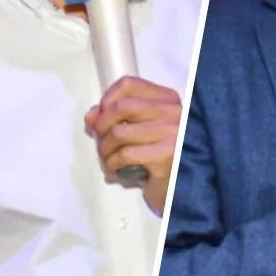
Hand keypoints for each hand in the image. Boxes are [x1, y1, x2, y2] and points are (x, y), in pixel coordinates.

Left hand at [84, 76, 180, 213]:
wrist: (183, 190)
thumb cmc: (163, 160)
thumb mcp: (142, 133)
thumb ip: (117, 119)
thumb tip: (92, 115)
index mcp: (169, 101)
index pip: (129, 84)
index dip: (107, 99)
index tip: (102, 116)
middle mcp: (174, 112)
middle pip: (120, 107)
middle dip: (102, 126)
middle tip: (102, 143)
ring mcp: (172, 133)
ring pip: (118, 132)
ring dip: (105, 150)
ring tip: (109, 160)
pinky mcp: (166, 156)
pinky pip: (124, 155)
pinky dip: (112, 165)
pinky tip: (116, 172)